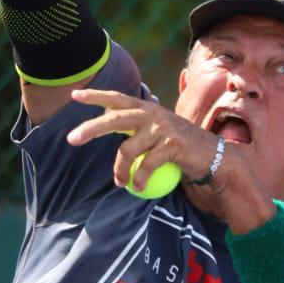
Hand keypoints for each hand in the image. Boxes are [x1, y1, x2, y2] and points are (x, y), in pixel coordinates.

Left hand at [67, 89, 264, 217]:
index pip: (117, 99)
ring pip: (127, 149)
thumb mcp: (159, 131)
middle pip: (115, 120)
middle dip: (91, 128)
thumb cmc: (181, 145)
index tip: (75, 95)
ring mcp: (162, 129)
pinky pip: (146, 165)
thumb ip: (137, 128)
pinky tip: (137, 187)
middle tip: (71, 139)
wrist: (212, 155)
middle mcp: (153, 114)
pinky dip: (139, 179)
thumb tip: (108, 130)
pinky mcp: (171, 145)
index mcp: (147, 108)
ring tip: (120, 182)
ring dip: (119, 170)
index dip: (96, 96)